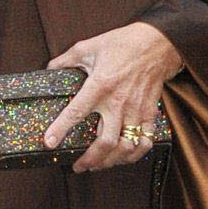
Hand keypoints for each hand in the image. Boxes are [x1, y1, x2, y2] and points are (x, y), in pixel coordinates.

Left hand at [43, 22, 181, 173]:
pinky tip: (123, 157)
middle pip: (105, 142)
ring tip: (98, 165)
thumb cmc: (123, 43)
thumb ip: (66, 60)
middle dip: (90, 159)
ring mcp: (136, 110)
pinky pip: (145, 141)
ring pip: (125, 146)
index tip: (49, 142)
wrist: (157, 43)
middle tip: (78, 166)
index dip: (60, 129)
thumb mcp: (89, 46)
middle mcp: (118, 102)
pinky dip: (134, 154)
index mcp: (100, 85)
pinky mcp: (149, 112)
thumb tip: (50, 68)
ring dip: (111, 161)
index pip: (76, 112)